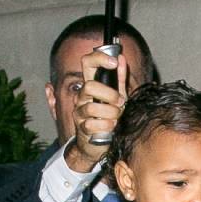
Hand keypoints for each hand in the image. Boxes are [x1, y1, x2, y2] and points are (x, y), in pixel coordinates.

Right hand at [64, 48, 128, 170]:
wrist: (100, 143)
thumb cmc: (109, 117)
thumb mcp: (118, 97)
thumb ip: (119, 79)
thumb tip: (120, 57)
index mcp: (91, 85)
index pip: (87, 63)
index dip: (99, 58)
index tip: (114, 62)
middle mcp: (82, 96)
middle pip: (89, 86)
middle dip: (109, 95)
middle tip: (120, 103)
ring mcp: (80, 112)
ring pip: (92, 108)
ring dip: (110, 113)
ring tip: (117, 118)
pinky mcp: (81, 127)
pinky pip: (92, 124)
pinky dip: (106, 126)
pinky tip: (111, 128)